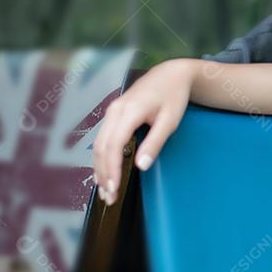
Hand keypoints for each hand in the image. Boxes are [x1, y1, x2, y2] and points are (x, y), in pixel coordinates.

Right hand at [92, 59, 193, 206]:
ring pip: (98, 145)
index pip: (113, 146)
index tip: (114, 188)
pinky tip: (104, 172)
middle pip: (101, 148)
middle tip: (109, 198)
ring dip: (100, 169)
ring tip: (105, 191)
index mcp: (128, 112)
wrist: (171, 74)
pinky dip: (102, 158)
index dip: (112, 169)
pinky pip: (102, 139)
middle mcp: (114, 111)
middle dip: (103, 174)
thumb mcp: (170, 121)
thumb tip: (141, 166)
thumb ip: (155, 143)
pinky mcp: (113, 115)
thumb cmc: (173, 96)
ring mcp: (112, 112)